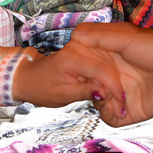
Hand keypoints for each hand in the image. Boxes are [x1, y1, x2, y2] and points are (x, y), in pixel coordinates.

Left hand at [10, 43, 125, 108]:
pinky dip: (109, 77)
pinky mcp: (85, 51)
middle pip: (107, 66)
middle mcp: (78, 48)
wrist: (29, 77)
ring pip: (108, 64)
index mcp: (71, 58)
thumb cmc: (41, 88)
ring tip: (120, 100)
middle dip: (117, 85)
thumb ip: (83, 93)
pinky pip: (102, 64)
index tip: (121, 101)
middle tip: (123, 105)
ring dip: (116, 81)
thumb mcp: (61, 95)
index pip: (100, 70)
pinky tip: (112, 90)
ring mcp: (82, 48)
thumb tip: (104, 94)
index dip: (114, 86)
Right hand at [66, 23, 152, 124]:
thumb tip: (75, 34)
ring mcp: (122, 95)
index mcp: (114, 56)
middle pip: (89, 84)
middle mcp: (116, 75)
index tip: (75, 62)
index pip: (88, 62)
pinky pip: (108, 117)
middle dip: (87, 83)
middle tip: (92, 80)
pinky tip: (117, 105)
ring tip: (109, 92)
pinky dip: (108, 113)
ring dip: (99, 98)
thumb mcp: (126, 36)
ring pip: (96, 101)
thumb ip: (99, 36)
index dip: (81, 64)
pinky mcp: (129, 112)